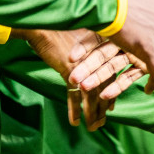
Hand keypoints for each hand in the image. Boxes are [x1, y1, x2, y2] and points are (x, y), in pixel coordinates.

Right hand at [18, 28, 144, 129]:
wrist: (43, 25)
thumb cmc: (58, 29)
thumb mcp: (79, 41)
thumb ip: (88, 54)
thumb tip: (87, 73)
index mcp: (102, 51)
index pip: (110, 76)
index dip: (110, 94)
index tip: (110, 108)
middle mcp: (98, 59)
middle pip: (104, 87)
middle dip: (103, 108)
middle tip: (102, 123)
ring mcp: (86, 66)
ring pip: (92, 94)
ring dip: (92, 113)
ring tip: (93, 127)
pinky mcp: (71, 71)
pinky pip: (74, 95)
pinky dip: (74, 110)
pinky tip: (74, 122)